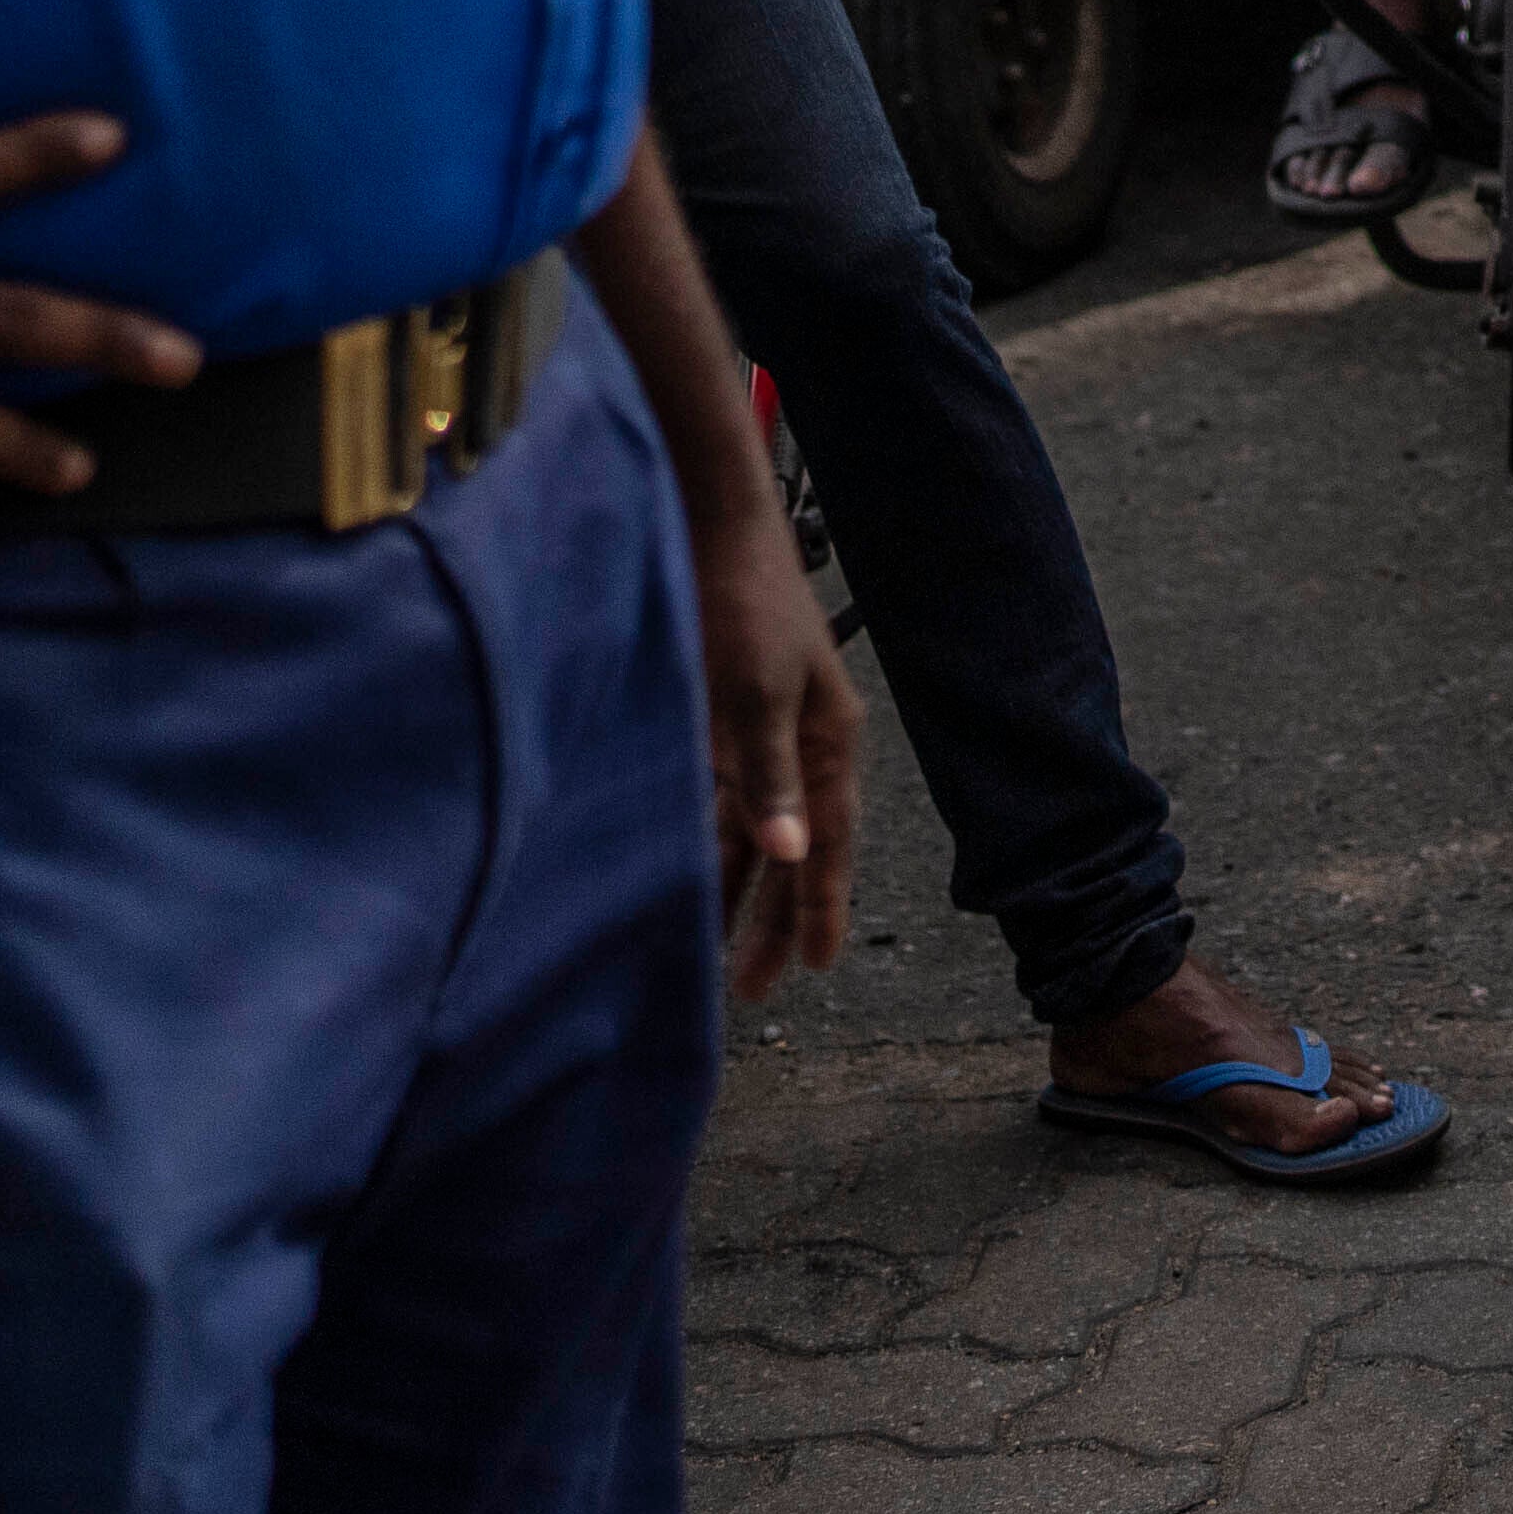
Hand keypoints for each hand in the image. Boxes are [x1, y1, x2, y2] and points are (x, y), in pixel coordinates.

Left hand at [685, 508, 858, 995]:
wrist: (703, 525)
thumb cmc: (740, 602)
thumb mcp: (755, 693)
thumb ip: (768, 776)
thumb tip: (791, 855)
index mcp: (826, 739)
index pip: (830, 839)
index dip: (821, 904)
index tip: (814, 965)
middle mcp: (796, 745)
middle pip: (791, 848)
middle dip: (776, 917)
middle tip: (758, 988)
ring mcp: (755, 735)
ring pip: (750, 832)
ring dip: (736, 890)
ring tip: (716, 956)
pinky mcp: (715, 722)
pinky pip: (714, 804)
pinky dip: (704, 846)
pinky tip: (683, 880)